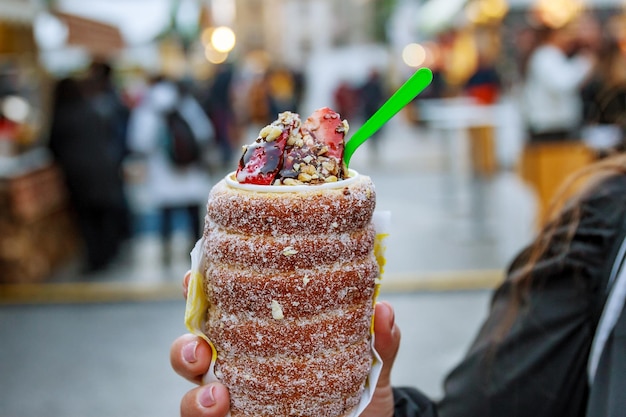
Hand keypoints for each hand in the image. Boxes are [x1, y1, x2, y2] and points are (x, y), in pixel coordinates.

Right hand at [172, 272, 400, 416]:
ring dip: (194, 397)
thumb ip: (378, 343)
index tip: (194, 277)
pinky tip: (223, 414)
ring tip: (216, 398)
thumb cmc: (359, 396)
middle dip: (185, 347)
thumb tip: (383, 310)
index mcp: (263, 340)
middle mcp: (242, 370)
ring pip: (194, 397)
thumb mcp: (370, 368)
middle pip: (196, 352)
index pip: (226, 312)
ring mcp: (237, 403)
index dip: (201, 292)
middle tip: (200, 348)